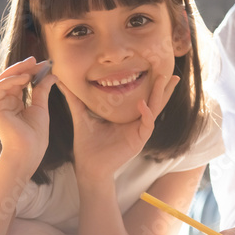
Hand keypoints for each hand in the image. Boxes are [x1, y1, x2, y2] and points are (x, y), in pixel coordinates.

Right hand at [0, 57, 57, 174]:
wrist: (28, 152)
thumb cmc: (35, 135)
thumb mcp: (41, 107)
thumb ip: (42, 90)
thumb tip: (51, 75)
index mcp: (15, 104)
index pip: (21, 82)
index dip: (31, 71)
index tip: (44, 63)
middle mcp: (5, 103)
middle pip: (11, 78)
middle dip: (24, 67)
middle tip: (36, 59)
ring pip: (4, 79)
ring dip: (18, 70)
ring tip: (32, 65)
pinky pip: (0, 87)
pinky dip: (12, 80)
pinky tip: (25, 77)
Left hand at [61, 73, 179, 183]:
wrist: (88, 166)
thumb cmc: (87, 144)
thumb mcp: (82, 116)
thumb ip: (75, 100)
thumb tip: (62, 82)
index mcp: (127, 116)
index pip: (143, 97)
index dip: (151, 85)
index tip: (157, 69)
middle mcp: (136, 122)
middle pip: (155, 102)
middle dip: (164, 88)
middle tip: (172, 73)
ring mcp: (139, 131)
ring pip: (155, 109)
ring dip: (160, 95)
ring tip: (163, 80)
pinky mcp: (138, 140)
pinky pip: (147, 125)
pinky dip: (147, 114)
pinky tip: (143, 104)